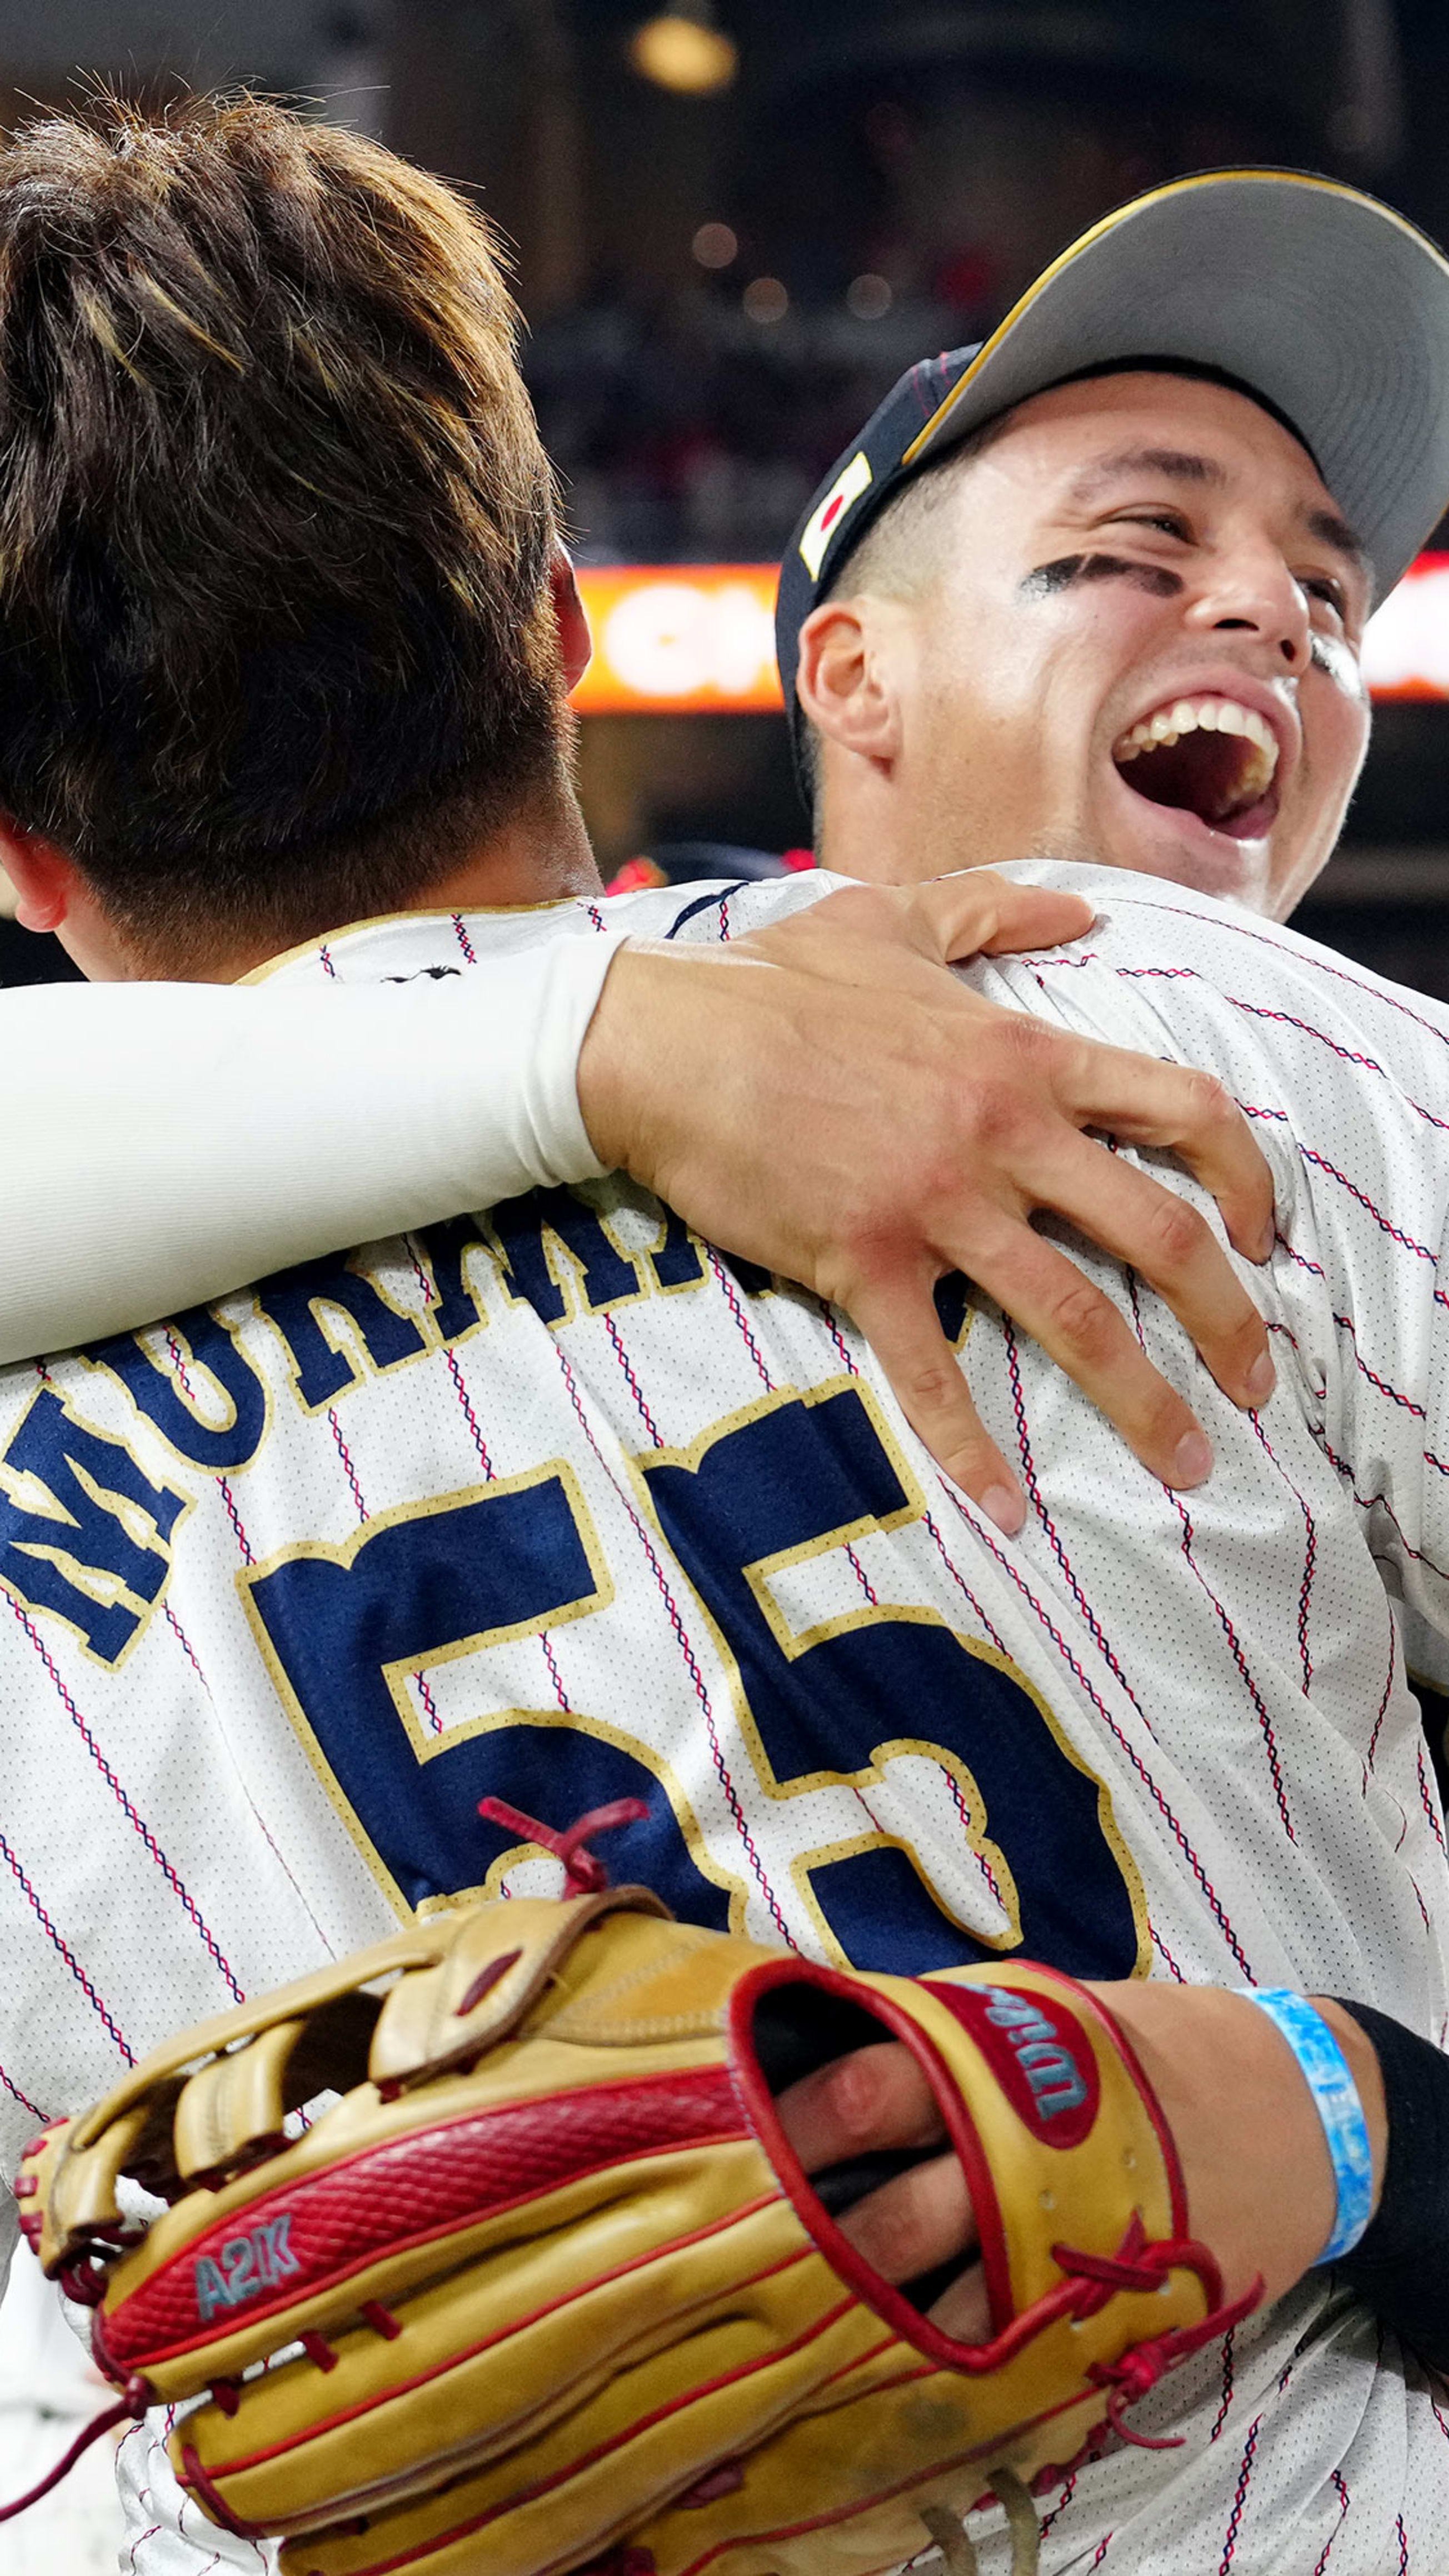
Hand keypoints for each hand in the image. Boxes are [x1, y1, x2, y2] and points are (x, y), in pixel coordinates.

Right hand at [577, 872, 1275, 1531]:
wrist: (657, 1038)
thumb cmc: (769, 979)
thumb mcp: (892, 919)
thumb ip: (994, 912)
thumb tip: (1077, 905)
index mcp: (1024, 1054)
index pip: (1184, 1109)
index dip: (1246, 1177)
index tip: (1261, 1235)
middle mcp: (1003, 1133)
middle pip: (1159, 1233)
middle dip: (1228, 1320)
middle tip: (1258, 1384)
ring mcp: (936, 1203)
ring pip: (1073, 1317)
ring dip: (1142, 1403)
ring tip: (1184, 1466)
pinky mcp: (863, 1262)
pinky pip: (932, 1373)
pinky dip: (971, 1452)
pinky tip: (1004, 1512)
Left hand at [775, 1983, 1387, 2341]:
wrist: (1300, 2111)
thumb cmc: (1156, 2046)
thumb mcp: (1054, 2008)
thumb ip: (953, 2024)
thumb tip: (839, 2033)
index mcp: (1010, 2063)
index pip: (877, 2084)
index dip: (799, 2115)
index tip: (738, 2131)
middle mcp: (1031, 2158)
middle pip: (898, 2212)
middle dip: (816, 2240)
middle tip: (753, 2251)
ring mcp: (1068, 2247)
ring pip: (946, 2309)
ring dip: (875, 2321)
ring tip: (809, 2322)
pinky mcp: (1108, 2313)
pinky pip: (1009, 2356)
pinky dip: (953, 2366)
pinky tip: (902, 2368)